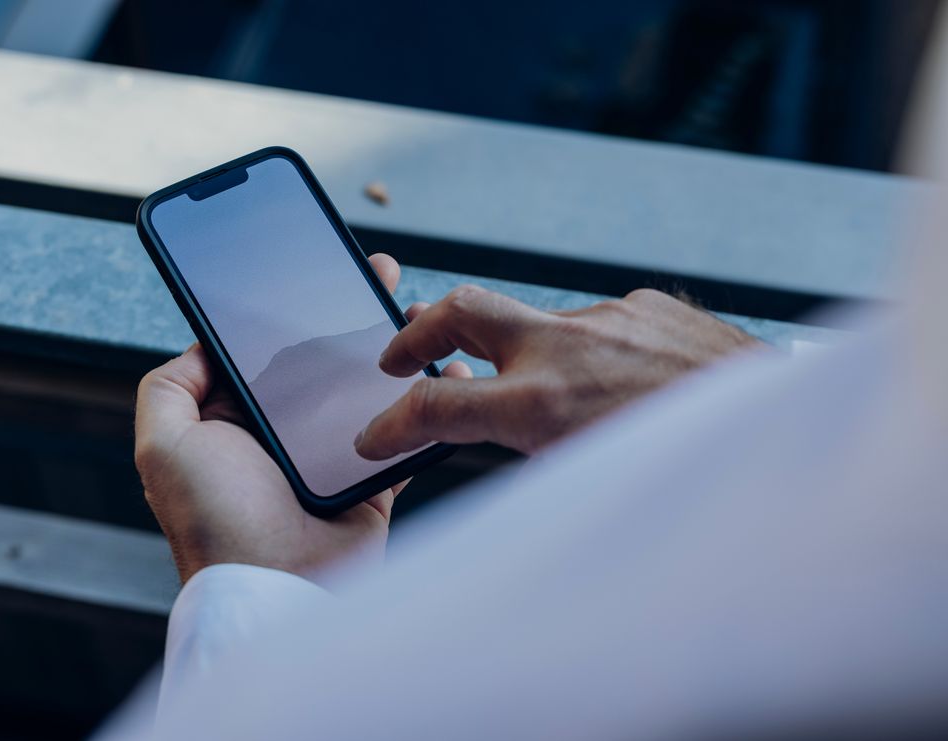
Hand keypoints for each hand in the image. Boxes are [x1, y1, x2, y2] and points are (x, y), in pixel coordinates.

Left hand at [134, 254, 469, 583]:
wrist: (276, 590)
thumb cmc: (214, 521)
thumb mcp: (163, 446)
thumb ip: (169, 388)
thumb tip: (201, 346)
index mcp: (234, 422)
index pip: (263, 352)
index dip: (287, 311)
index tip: (313, 270)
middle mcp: (280, 436)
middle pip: (320, 362)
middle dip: (347, 315)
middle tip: (376, 273)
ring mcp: (328, 457)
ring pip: (364, 389)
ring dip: (390, 350)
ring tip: (415, 310)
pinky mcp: (371, 481)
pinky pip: (403, 432)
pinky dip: (425, 402)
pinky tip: (448, 367)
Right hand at [354, 286, 761, 459]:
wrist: (785, 426)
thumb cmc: (690, 470)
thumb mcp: (589, 481)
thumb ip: (532, 454)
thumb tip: (504, 443)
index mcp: (542, 404)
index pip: (434, 406)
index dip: (391, 425)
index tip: (374, 437)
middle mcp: (566, 347)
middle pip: (459, 310)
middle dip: (416, 331)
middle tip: (399, 356)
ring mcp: (607, 315)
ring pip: (535, 325)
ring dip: (523, 356)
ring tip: (548, 396)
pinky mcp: (646, 302)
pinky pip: (597, 324)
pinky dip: (590, 353)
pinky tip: (623, 385)